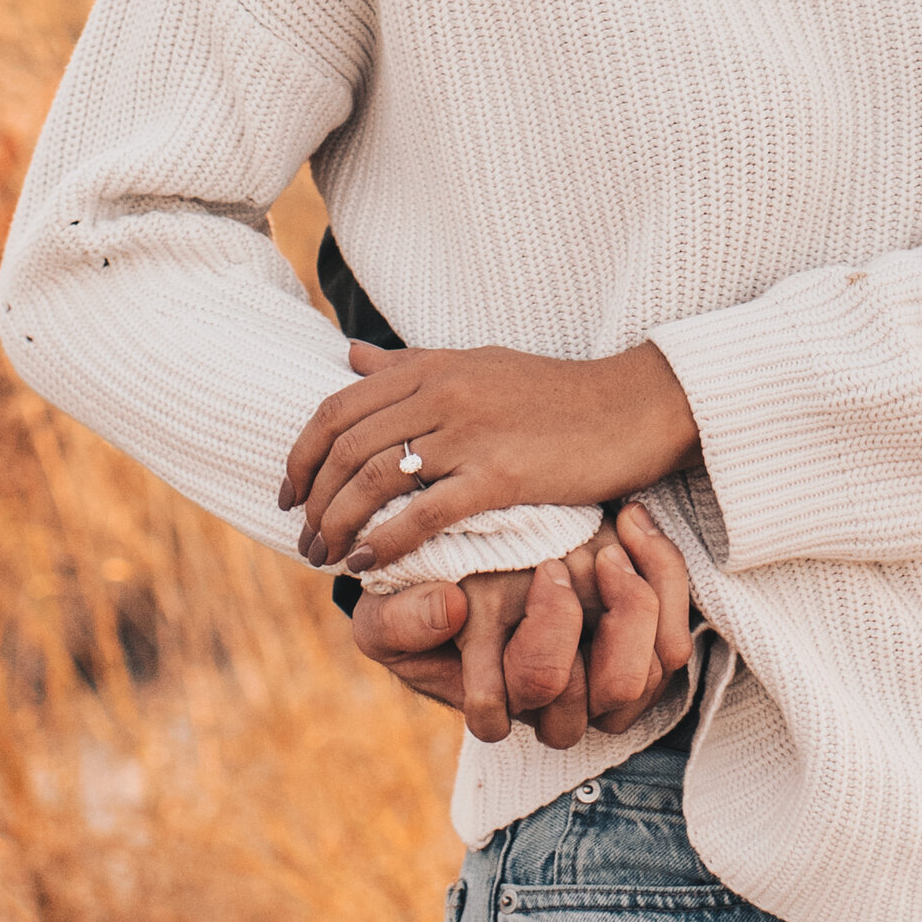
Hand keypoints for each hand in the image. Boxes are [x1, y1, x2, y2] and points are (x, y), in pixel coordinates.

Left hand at [278, 339, 698, 571]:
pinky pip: (424, 514)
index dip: (301, 454)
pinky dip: (385, 542)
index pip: (338, 408)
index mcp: (433, 366)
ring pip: (375, 480)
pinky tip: (366, 565)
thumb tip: (347, 357)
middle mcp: (443, 393)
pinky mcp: (500, 475)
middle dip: (311, 498)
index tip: (288, 492)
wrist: (632, 408)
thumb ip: (410, 363)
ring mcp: (470, 433)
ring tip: (325, 558)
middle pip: (346, 447)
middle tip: (302, 538)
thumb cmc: (556, 394)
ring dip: (337, 524)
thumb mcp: (478, 363)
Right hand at [346, 505, 696, 745]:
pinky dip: (662, 570)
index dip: (547, 639)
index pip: (542, 697)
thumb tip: (451, 606)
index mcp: (505, 694)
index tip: (537, 568)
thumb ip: (399, 621)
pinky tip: (629, 521)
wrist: (463, 555)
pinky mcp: (644, 631)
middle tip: (560, 562)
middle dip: (598, 622)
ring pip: (654, 668)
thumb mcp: (385, 610)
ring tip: (604, 546)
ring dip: (636, 600)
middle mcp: (564, 691)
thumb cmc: (417, 597)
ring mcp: (606, 663)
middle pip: (613, 693)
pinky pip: (677, 631)